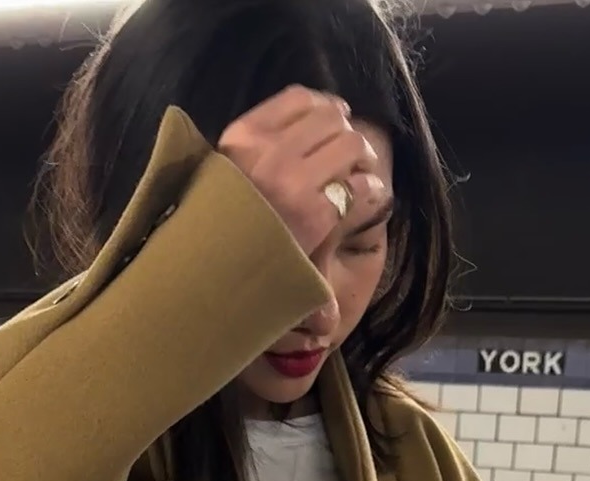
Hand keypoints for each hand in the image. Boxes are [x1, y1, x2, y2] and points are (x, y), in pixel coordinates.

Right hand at [219, 86, 385, 258]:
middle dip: (347, 131)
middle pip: (330, 118)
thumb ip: (261, 141)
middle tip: (353, 152)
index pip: (297, 97)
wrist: (219, 273)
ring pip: (351, 145)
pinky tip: (369, 195)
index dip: (326, 103)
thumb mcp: (228, 168)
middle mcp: (269, 153)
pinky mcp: (315, 215)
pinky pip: (358, 186)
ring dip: (364, 157)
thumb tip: (318, 110)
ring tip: (361, 171)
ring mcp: (293, 184)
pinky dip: (371, 188)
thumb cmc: (226, 223)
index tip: (337, 116)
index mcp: (243, 136)